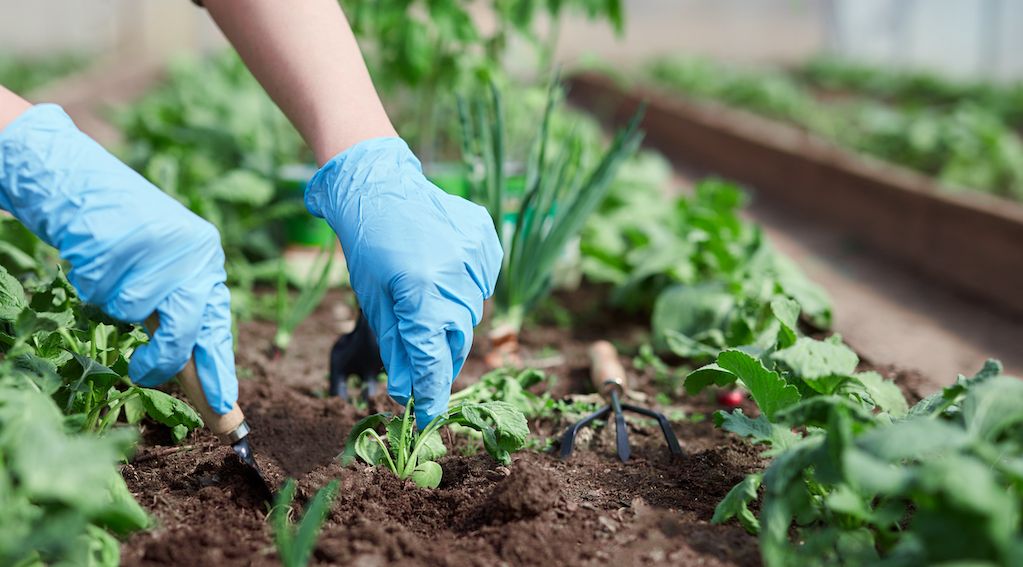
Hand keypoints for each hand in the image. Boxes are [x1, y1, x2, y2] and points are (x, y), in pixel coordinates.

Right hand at [0, 104, 236, 413]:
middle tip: (141, 374)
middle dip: (162, 358)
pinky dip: (92, 283)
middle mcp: (196, 250)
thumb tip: (190, 374)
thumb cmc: (121, 238)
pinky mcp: (125, 238)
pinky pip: (103, 290)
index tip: (225, 410)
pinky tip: (94, 255)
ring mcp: (162, 244)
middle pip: (186, 326)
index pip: (217, 326)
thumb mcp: (162, 272)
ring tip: (111, 272)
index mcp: (208, 261)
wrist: (79, 183)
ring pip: (136, 310)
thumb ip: (179, 314)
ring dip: (114, 303)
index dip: (218, 370)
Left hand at [306, 137, 501, 425]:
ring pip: (472, 312)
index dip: (431, 392)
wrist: (379, 185)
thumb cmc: (368, 246)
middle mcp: (454, 273)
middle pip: (458, 339)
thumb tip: (409, 390)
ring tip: (428, 299)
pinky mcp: (486, 239)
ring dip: (452, 319)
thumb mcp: (374, 301)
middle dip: (440, 357)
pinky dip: (466, 288)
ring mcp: (475, 254)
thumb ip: (397, 347)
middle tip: (425, 365)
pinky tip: (443, 273)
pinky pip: (483, 282)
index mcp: (419, 291)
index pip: (433, 358)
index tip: (428, 415)